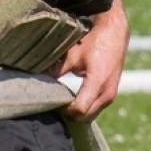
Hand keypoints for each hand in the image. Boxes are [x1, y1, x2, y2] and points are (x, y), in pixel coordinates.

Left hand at [58, 0, 129, 121]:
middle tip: (54, 103)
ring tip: (62, 101)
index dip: (63, 109)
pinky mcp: (110, 94)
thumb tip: (36, 83)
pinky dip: (83, 108)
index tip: (51, 101)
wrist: (113, 32)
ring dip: (76, 112)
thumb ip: (55, 71)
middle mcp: (107, 93)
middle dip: (68, 114)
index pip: (78, 110)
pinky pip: (95, 109)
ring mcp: (110, 95)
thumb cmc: (93, 41)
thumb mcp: (72, 54)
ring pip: (90, 116)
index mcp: (98, 83)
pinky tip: (72, 98)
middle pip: (84, 118)